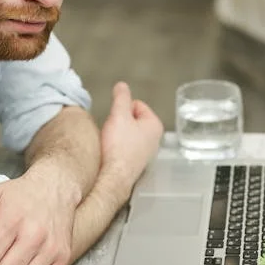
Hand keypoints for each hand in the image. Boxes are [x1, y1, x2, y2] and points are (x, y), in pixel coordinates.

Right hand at [98, 82, 163, 202]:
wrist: (113, 177)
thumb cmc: (118, 149)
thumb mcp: (118, 115)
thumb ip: (121, 97)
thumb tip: (122, 86)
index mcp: (154, 125)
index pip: (136, 104)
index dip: (122, 108)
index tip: (116, 119)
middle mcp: (154, 139)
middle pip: (132, 119)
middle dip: (119, 122)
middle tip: (112, 131)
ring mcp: (145, 152)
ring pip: (127, 133)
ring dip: (117, 135)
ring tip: (111, 143)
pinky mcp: (135, 162)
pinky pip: (123, 147)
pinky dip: (116, 147)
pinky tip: (111, 153)